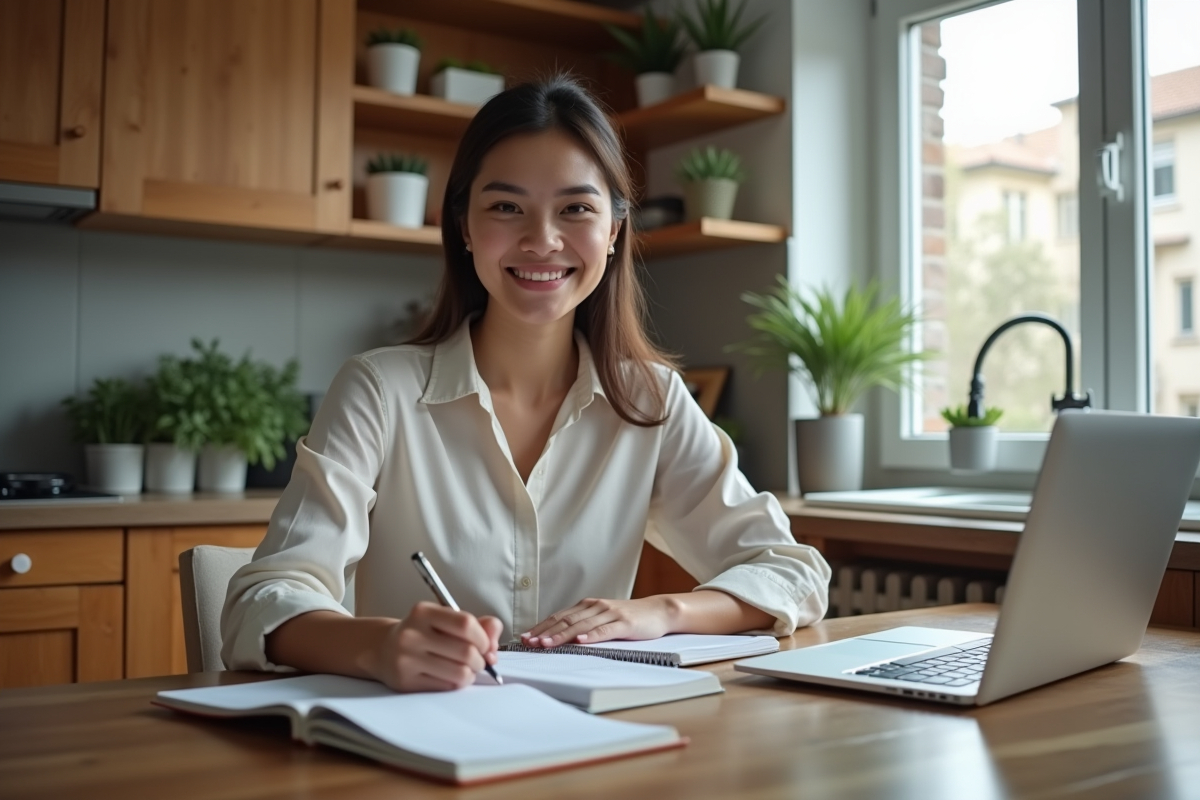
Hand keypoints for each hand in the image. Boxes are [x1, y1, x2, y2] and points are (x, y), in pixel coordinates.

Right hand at [363, 601, 502, 691]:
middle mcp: (412, 634)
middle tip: (478, 661)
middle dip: (481, 660)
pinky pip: (447, 687)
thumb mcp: (444, 620)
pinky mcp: (405, 682)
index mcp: (424, 612)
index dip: (483, 638)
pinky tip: (451, 677)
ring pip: (459, 673)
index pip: (465, 624)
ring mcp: (407, 659)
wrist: (382, 649)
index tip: (484, 644)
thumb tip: (495, 636)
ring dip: (471, 674)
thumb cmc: (423, 633)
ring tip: (466, 670)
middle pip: (466, 652)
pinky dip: (457, 684)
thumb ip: (476, 624)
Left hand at [520, 597, 674, 647]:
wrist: (658, 611)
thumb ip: (583, 625)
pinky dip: (590, 636)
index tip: (525, 638)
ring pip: (581, 625)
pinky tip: (579, 642)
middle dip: (544, 632)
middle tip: (529, 643)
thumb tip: (559, 638)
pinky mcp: (624, 623)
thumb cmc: (629, 618)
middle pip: (565, 620)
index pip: (559, 616)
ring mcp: (609, 614)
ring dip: (561, 635)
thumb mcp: (602, 619)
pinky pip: (604, 630)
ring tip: (546, 644)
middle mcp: (595, 607)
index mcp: (587, 606)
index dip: (540, 627)